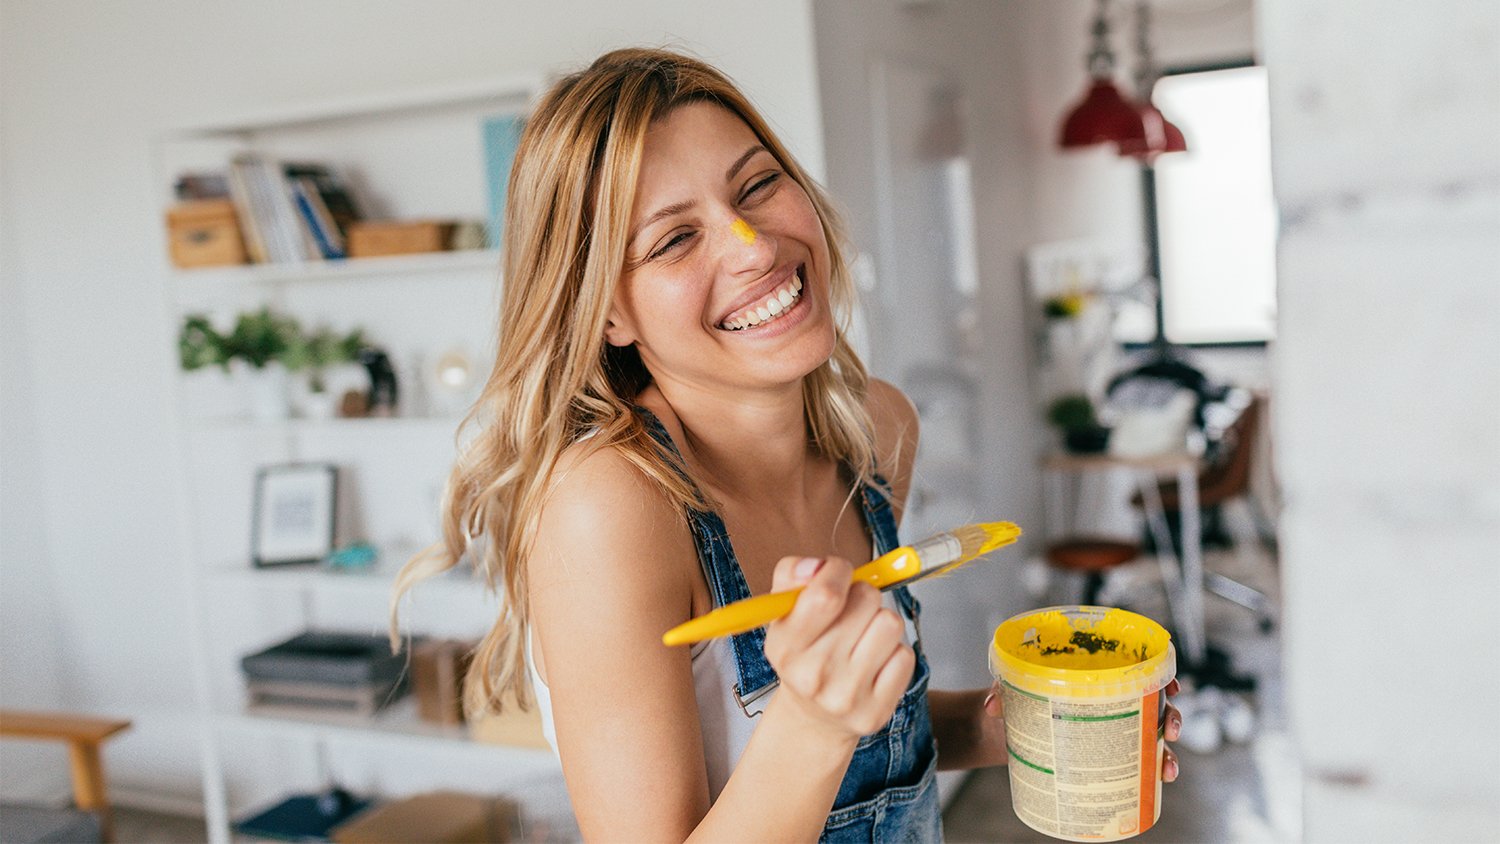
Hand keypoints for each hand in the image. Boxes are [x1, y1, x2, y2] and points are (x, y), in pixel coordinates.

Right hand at [762, 556, 914, 739]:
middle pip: (866, 599)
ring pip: (891, 624)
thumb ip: (791, 576)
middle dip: (862, 595)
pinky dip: (893, 652)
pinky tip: (874, 662)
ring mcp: (847, 696)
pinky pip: (905, 656)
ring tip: (864, 636)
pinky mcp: (877, 711)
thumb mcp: (783, 614)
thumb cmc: (803, 653)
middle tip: (850, 612)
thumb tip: (819, 566)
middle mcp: (813, 674)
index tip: (838, 573)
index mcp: (785, 646)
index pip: (825, 595)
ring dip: (881, 621)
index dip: (839, 570)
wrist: (814, 718)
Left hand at [984, 677, 1183, 780]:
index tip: (1170, 687)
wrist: (998, 728)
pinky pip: (1133, 761)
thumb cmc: (1010, 698)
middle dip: (1170, 716)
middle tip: (1171, 730)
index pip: (1134, 667)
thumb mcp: (1007, 690)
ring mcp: (1107, 726)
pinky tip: (1157, 783)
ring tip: (1167, 769)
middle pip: (1151, 702)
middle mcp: (1107, 697)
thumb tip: (993, 706)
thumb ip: (1001, 691)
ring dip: (1165, 751)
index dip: (1159, 675)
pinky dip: (1149, 771)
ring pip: (1149, 735)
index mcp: (1090, 672)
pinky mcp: (1100, 753)